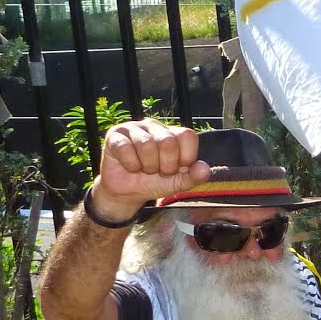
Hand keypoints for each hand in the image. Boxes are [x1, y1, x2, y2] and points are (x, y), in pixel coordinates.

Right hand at [93, 118, 210, 218]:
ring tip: (144, 169)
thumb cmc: (154, 182)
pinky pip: (126, 149)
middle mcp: (155, 126)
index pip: (188, 136)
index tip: (177, 169)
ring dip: (147, 166)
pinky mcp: (115, 135)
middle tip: (158, 171)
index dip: (185, 157)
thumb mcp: (177, 183)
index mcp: (173, 134)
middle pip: (168, 141)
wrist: (127, 192)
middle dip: (165, 165)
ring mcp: (134, 128)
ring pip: (146, 145)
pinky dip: (130, 165)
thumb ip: (193, 177)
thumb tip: (205, 169)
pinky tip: (129, 167)